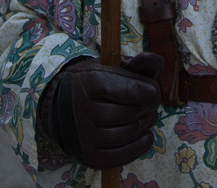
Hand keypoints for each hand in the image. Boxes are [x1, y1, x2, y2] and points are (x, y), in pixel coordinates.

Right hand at [47, 52, 162, 168]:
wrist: (59, 109)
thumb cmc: (92, 84)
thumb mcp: (109, 67)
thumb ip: (135, 64)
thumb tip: (157, 60)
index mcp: (85, 82)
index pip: (127, 89)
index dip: (148, 90)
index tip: (153, 90)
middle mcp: (80, 110)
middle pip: (129, 112)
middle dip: (148, 107)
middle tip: (151, 104)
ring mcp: (83, 136)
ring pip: (127, 133)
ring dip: (145, 125)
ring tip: (148, 117)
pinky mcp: (89, 156)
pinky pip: (121, 155)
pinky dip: (140, 146)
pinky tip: (145, 135)